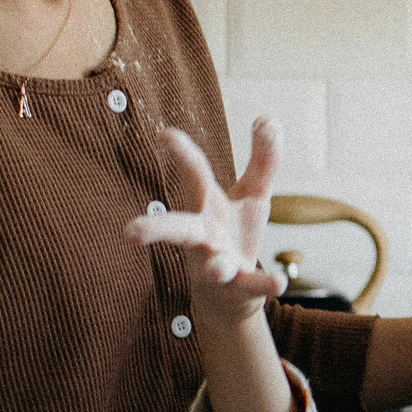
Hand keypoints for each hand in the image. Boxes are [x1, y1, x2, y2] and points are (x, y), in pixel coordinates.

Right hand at [128, 121, 286, 328]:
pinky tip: (279, 283)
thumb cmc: (235, 234)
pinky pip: (250, 286)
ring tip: (216, 268)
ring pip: (211, 266)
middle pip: (178, 229)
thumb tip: (269, 118)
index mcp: (207, 206)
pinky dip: (264, 284)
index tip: (165, 134)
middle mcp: (204, 235)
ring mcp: (218, 263)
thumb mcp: (253, 193)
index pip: (193, 176)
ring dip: (214, 266)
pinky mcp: (237, 287)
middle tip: (131, 233)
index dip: (182, 154)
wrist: (230, 294)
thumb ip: (263, 159)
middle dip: (157, 229)